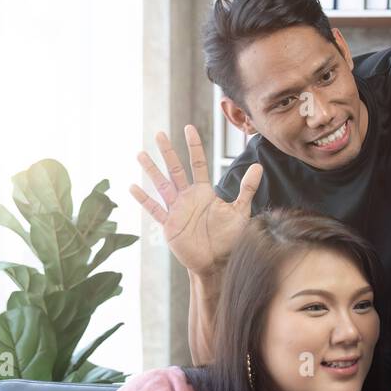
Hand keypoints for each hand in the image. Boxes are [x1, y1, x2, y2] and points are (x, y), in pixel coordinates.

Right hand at [130, 124, 261, 276]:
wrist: (219, 262)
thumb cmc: (230, 238)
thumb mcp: (240, 211)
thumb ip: (247, 189)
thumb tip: (257, 166)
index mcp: (204, 192)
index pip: (198, 163)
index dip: (194, 146)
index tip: (188, 128)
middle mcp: (188, 197)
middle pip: (176, 169)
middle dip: (168, 152)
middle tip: (159, 133)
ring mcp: (177, 210)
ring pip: (162, 185)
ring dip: (152, 170)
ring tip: (141, 154)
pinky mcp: (170, 225)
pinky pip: (155, 209)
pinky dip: (144, 199)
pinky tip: (133, 187)